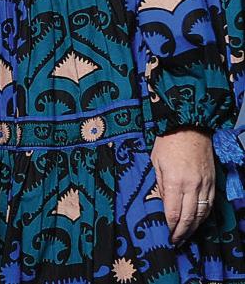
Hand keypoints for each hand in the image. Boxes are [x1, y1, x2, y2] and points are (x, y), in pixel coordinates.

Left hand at [152, 128, 215, 242]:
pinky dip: (205, 215)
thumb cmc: (168, 141)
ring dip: (195, 227)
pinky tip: (199, 221)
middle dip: (182, 232)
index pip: (174, 212)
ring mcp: (205, 184)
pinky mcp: (213, 181)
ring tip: (186, 235)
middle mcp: (192, 186)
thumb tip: (162, 202)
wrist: (190, 126)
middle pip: (189, 217)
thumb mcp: (156, 162)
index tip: (167, 235)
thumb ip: (160, 184)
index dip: (171, 227)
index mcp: (175, 182)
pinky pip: (210, 204)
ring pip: (202, 213)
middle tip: (176, 241)